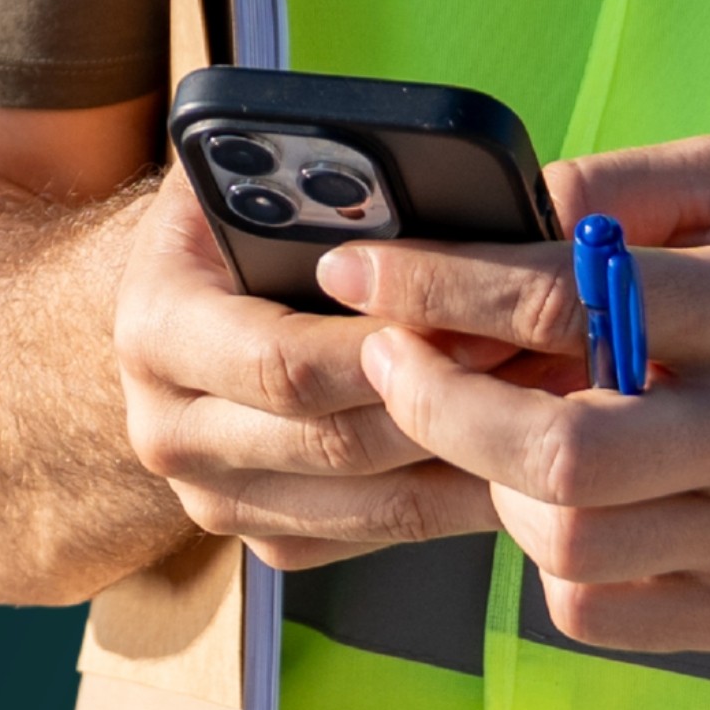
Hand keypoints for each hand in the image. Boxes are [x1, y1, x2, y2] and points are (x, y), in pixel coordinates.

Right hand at [113, 157, 565, 569]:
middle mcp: (170, 428)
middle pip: (335, 443)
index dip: (392, 345)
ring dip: (466, 461)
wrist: (174, 299)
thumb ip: (320, 180)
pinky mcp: (265, 538)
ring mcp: (213, 498)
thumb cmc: (232, 216)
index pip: (287, 362)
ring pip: (366, 506)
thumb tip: (430, 184)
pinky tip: (513, 455)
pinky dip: (449, 499)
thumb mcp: (250, 171)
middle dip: (447, 404)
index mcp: (158, 328)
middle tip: (540, 368)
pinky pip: (372, 536)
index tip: (482, 319)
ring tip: (550, 410)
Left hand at [325, 137, 709, 652]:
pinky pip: (594, 607)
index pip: (566, 296)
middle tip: (389, 364)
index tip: (355, 270)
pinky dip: (550, 555)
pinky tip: (565, 500)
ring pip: (564, 538)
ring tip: (496, 429)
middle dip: (439, 407)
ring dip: (495, 480)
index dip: (440, 287)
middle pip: (555, 449)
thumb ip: (617, 191)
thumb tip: (492, 215)